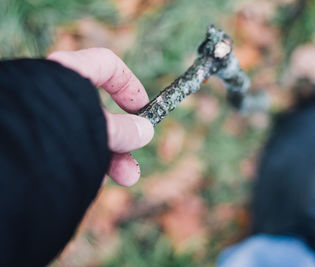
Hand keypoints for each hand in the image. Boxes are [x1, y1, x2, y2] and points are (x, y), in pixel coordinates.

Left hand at [48, 48, 153, 185]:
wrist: (4, 161)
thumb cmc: (53, 131)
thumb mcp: (99, 128)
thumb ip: (124, 129)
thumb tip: (144, 131)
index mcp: (70, 74)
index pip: (107, 65)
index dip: (129, 86)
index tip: (143, 109)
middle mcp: (55, 92)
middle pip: (100, 111)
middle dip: (124, 140)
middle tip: (136, 161)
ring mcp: (45, 117)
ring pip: (84, 134)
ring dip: (109, 157)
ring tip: (126, 179)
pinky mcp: (36, 138)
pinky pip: (67, 147)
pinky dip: (84, 161)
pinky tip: (92, 181)